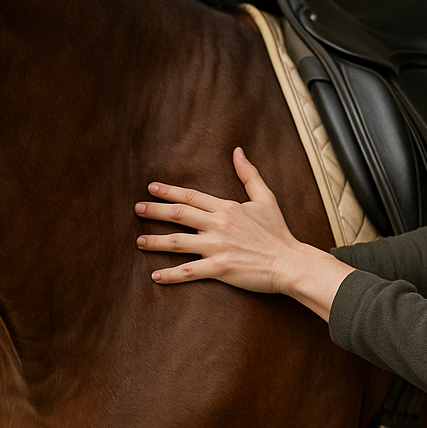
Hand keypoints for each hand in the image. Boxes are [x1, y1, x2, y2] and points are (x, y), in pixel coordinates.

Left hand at [135, 148, 353, 319]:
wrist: (289, 262)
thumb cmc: (278, 232)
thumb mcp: (266, 198)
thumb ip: (249, 174)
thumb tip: (238, 151)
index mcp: (227, 208)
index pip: (191, 196)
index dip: (169, 191)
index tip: (151, 188)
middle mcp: (218, 225)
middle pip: (179, 214)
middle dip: (155, 210)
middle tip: (137, 208)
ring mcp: (218, 247)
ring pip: (179, 242)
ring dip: (156, 241)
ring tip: (139, 241)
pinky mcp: (220, 268)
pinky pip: (190, 271)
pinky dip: (171, 275)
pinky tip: (156, 276)